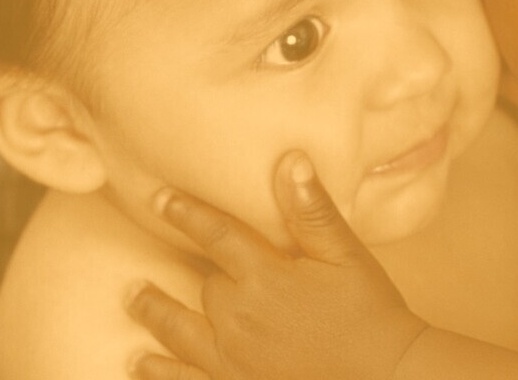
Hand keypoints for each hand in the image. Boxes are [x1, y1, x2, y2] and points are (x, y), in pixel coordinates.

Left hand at [125, 153, 428, 379]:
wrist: (385, 376)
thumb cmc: (370, 312)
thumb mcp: (346, 255)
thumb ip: (313, 211)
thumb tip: (290, 160)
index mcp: (266, 277)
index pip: (216, 236)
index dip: (187, 213)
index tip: (160, 198)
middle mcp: (239, 318)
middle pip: (203, 285)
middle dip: (188, 269)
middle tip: (163, 254)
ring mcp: (233, 359)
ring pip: (179, 330)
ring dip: (154, 312)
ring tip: (133, 298)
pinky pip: (185, 379)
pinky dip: (160, 371)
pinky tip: (140, 364)